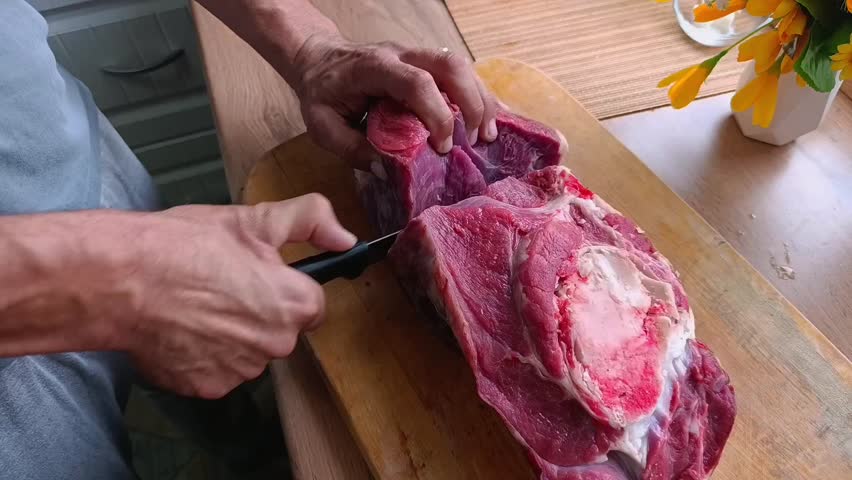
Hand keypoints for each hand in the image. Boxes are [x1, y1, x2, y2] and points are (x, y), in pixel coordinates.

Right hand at [123, 194, 355, 398]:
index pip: (312, 304)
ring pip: (248, 352)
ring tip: (196, 306)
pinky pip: (216, 371)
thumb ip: (310, 222)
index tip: (262, 277)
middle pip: (280, 330)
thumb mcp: (252, 220)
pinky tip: (181, 328)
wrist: (120, 280)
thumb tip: (346, 238)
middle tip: (221, 286)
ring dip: (231, 335)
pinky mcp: (207, 388)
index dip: (287, 286)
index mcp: (293, 305)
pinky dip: (202, 355)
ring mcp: (240, 371)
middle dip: (259, 311)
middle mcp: (275, 345)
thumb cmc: (184, 247)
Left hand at [292, 35, 497, 168]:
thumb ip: (352, 148)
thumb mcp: (323, 126)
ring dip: (481, 100)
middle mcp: (402, 55)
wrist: (318, 58)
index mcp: (375, 68)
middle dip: (472, 104)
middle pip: (450, 66)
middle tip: (476, 141)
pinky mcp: (425, 62)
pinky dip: (477, 95)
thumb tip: (387, 170)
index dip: (438, 115)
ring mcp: (416, 54)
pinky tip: (486, 120)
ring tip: (488, 135)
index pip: (418, 84)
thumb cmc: (321, 92)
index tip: (442, 148)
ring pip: (461, 66)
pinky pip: (459, 72)